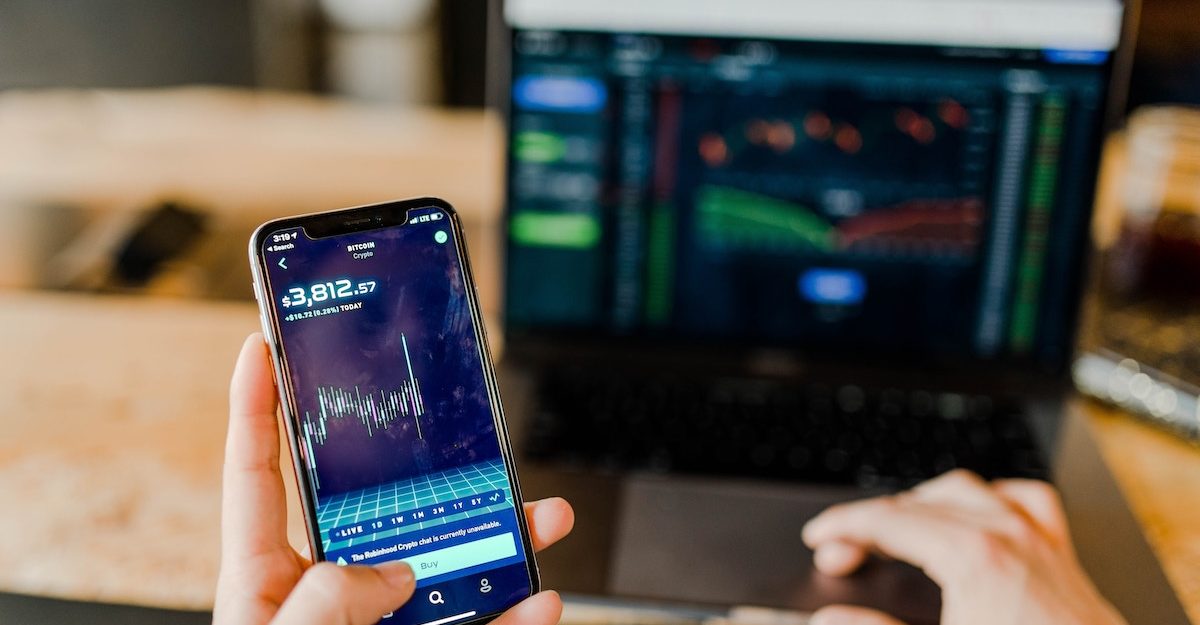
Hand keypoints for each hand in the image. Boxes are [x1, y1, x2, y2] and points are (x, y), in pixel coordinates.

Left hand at [214, 333, 574, 624]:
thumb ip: (321, 603)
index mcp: (266, 577)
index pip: (258, 474)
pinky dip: (513, 617)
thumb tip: (394, 573)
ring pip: (447, 567)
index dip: (256, 409)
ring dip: (498, 540)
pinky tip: (540, 600)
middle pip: (382, 510)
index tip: (264, 347)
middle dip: (428, 467)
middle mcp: (328, 592)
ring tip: (541, 517)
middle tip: (462, 429)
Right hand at [801, 469, 1126, 624]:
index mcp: (973, 556)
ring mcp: (1040, 542)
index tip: (820, 538)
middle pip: (919, 504)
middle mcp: (1008, 536)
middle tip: (843, 551)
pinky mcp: (1063, 558)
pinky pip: (1025, 501)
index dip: (844, 526)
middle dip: (873, 521)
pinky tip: (980, 513)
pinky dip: (992, 500)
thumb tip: (831, 617)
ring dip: (924, 502)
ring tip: (898, 524)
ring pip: (969, 491)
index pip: (888, 521)